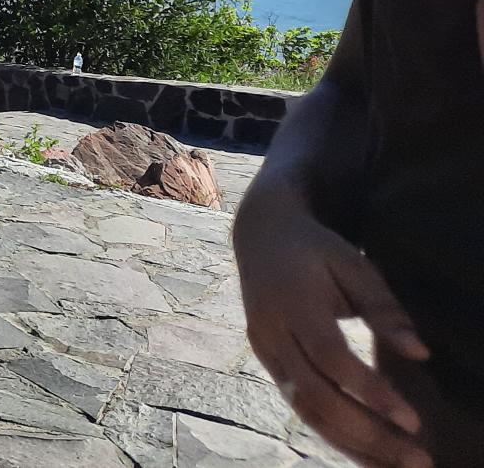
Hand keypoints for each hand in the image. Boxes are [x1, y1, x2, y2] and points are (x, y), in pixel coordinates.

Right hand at [233, 185, 430, 467]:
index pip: (330, 357)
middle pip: (315, 395)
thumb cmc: (315, 250)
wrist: (260, 235)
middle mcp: (270, 331)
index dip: (369, 392)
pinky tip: (367, 453)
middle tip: (417, 458)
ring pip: (304, 409)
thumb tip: (419, 353)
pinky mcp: (267, 362)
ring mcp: (264, 350)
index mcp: (291, 302)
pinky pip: (299, 406)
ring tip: (396, 467)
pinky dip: (334, 434)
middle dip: (367, 433)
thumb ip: (383, 307)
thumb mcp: (352, 264)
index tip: (412, 420)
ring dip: (351, 444)